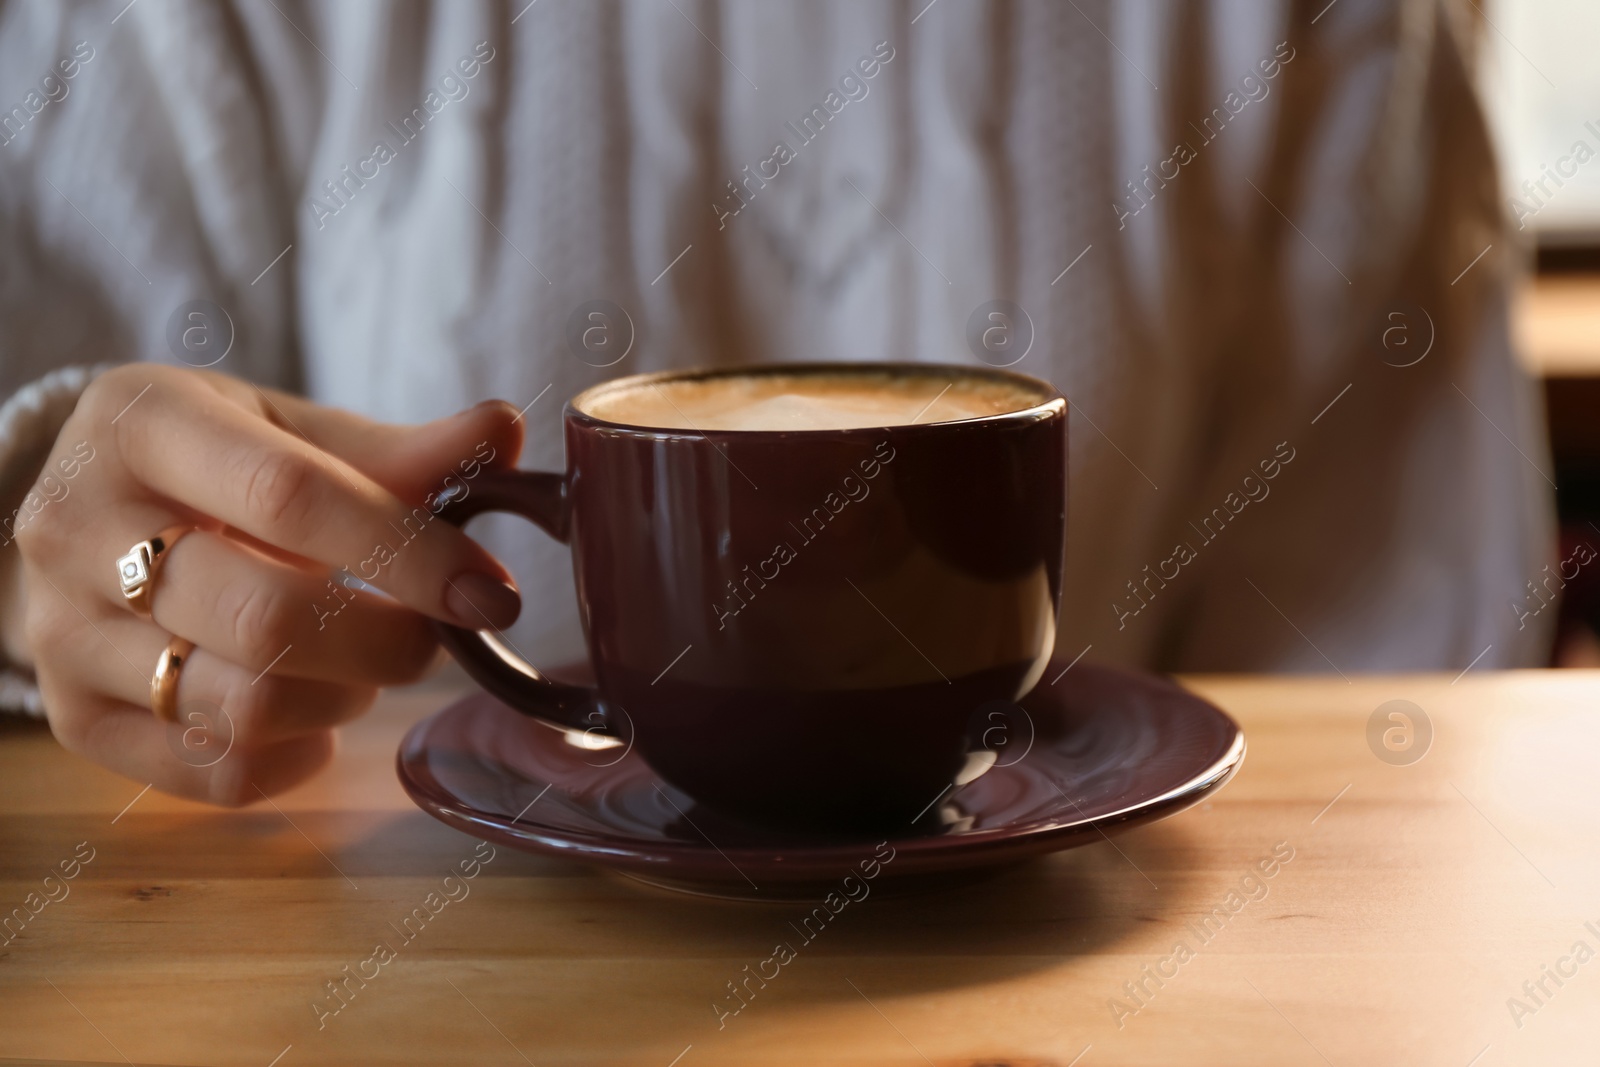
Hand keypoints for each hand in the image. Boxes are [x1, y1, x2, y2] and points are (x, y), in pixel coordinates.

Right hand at [6, 364, 523, 804]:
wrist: (90, 512)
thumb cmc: (215, 463)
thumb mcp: (294, 431)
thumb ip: (400, 451)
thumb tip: (504, 432)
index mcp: (145, 424)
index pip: (291, 497)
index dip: (407, 552)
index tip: (490, 590)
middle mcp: (78, 527)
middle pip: (264, 617)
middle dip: (386, 641)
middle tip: (435, 637)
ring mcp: (62, 631)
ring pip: (240, 706)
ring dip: (342, 697)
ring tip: (363, 663)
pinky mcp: (73, 717)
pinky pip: (214, 773)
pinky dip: (296, 757)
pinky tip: (316, 715)